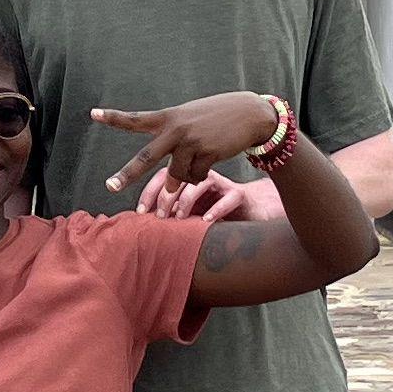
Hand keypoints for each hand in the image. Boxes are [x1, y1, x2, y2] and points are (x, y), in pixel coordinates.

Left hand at [89, 93, 280, 198]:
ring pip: (177, 176)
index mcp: (168, 118)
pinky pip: (196, 178)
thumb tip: (171, 186)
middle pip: (146, 157)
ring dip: (186, 176)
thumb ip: (174, 148)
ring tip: (201, 157)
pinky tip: (212, 159)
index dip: (114, 118)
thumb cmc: (216, 117)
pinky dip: (201, 175)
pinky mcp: (207, 154)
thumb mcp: (190, 121)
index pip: (136, 119)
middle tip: (110, 187)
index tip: (92, 114)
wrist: (251, 114)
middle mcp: (176, 129)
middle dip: (127, 174)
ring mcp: (191, 142)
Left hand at [133, 165, 272, 227]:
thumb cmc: (215, 204)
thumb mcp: (190, 203)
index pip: (163, 175)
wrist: (253, 202)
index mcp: (188, 170)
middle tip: (157, 217)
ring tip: (179, 218)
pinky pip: (226, 198)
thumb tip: (143, 217)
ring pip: (200, 184)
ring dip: (186, 201)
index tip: (139, 211)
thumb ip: (171, 203)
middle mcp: (202, 172)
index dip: (149, 192)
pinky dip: (215, 209)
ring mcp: (220, 182)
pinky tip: (205, 221)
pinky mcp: (238, 193)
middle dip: (163, 196)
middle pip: (177, 175)